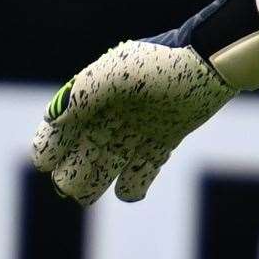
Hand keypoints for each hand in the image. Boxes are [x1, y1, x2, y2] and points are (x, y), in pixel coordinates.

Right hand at [31, 40, 235, 204]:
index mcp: (90, 101)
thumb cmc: (163, 63)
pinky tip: (129, 190)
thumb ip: (84, 92)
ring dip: (92, 187)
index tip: (49, 162)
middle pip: (76, 160)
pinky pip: (138, 175)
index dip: (48, 149)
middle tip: (72, 186)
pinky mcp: (160, 143)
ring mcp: (133, 133)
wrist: (210, 64)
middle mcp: (108, 119)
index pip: (55, 132)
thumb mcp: (119, 72)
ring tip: (89, 195)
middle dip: (70, 176)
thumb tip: (54, 119)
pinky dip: (131, 188)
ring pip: (102, 171)